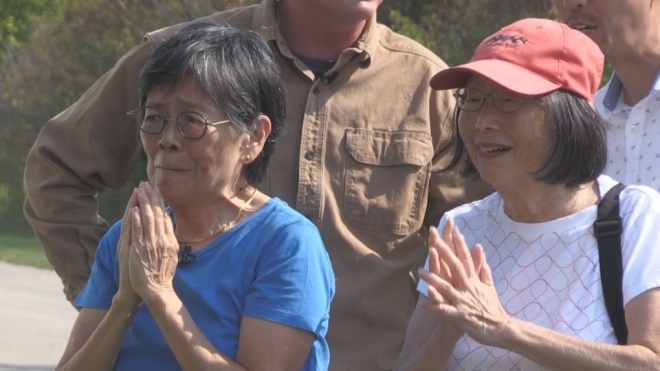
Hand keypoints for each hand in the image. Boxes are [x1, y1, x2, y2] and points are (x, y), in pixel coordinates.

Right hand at [115, 188, 141, 309]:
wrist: (139, 291)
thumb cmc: (143, 274)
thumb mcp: (146, 255)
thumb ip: (149, 240)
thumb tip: (160, 227)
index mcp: (136, 240)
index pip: (141, 217)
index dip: (145, 203)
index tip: (149, 190)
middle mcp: (132, 241)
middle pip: (136, 216)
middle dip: (141, 200)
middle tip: (143, 185)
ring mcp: (130, 245)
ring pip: (132, 221)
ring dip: (135, 206)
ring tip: (139, 192)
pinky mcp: (130, 252)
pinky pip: (130, 234)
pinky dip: (132, 222)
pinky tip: (134, 211)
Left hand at [128, 182, 178, 303]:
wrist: (157, 290)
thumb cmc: (163, 275)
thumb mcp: (172, 256)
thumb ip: (170, 242)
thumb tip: (170, 231)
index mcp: (171, 241)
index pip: (166, 217)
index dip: (161, 203)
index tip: (157, 191)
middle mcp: (163, 240)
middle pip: (158, 214)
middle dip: (152, 198)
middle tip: (147, 184)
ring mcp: (151, 244)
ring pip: (148, 219)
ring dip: (144, 204)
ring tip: (140, 191)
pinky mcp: (140, 250)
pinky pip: (138, 232)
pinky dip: (137, 220)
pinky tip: (134, 209)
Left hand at [418, 219, 508, 345]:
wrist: (501, 329)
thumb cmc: (493, 308)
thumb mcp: (489, 286)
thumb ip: (482, 268)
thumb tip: (480, 250)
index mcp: (474, 280)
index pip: (466, 258)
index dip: (460, 244)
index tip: (454, 229)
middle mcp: (468, 288)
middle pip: (455, 267)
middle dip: (444, 253)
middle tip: (433, 240)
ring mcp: (463, 301)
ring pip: (446, 287)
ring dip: (433, 279)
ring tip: (420, 272)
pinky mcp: (460, 316)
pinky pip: (445, 311)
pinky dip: (434, 307)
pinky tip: (423, 304)